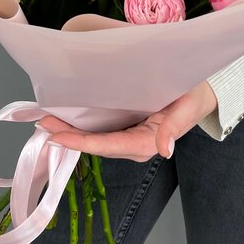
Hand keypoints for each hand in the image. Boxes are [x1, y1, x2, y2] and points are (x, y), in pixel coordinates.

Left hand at [38, 81, 218, 161]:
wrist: (201, 92)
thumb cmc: (194, 96)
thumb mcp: (188, 107)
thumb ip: (174, 127)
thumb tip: (164, 150)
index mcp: (147, 143)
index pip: (109, 146)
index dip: (82, 143)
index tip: (58, 137)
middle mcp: (134, 146)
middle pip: (96, 145)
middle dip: (69, 137)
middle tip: (42, 122)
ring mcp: (129, 138)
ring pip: (95, 139)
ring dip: (70, 131)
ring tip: (46, 119)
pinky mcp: (126, 129)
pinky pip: (100, 130)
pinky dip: (81, 124)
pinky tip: (65, 114)